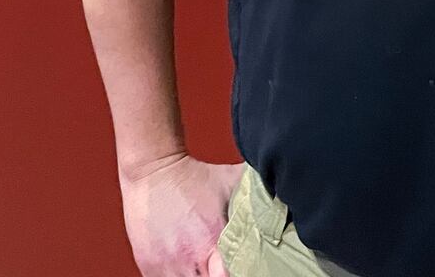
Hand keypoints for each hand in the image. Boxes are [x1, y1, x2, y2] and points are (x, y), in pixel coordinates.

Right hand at [118, 152, 245, 275]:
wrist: (152, 168)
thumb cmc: (194, 176)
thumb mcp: (230, 182)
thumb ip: (255, 198)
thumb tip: (286, 195)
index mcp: (212, 240)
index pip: (232, 276)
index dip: (242, 272)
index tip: (243, 268)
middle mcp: (188, 258)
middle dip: (217, 276)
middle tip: (221, 265)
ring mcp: (166, 265)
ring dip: (196, 276)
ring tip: (201, 264)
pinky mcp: (148, 266)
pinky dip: (176, 276)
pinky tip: (184, 266)